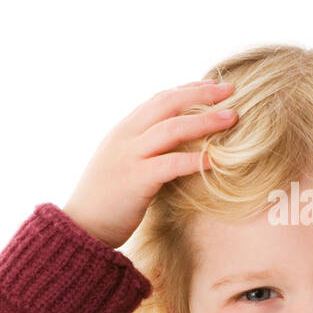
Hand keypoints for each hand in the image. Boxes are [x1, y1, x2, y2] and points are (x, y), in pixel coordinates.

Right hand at [62, 80, 237, 247]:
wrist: (79, 227)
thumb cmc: (106, 200)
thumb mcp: (121, 162)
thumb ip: (143, 148)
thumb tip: (176, 144)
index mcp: (123, 130)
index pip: (159, 99)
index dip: (188, 89)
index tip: (213, 85)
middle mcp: (125, 137)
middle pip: (167, 103)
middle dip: (201, 94)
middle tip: (231, 90)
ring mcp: (129, 157)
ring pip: (171, 128)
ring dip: (205, 121)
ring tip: (232, 117)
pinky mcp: (135, 181)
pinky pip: (170, 164)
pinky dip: (195, 160)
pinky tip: (216, 160)